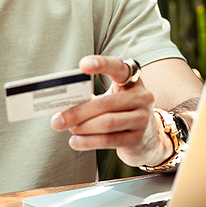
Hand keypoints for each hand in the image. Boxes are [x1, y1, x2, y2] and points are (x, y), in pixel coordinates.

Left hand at [49, 55, 172, 168]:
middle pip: (105, 103)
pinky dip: (89, 142)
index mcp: (133, 80)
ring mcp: (142, 119)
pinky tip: (75, 142)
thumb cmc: (122, 113)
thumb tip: (63, 106)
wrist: (148, 140)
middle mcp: (142, 97)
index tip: (83, 65)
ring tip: (67, 129)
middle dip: (78, 112)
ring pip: (107, 122)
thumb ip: (93, 98)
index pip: (119, 67)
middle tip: (57, 119)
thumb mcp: (113, 99)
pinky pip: (109, 140)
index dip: (102, 64)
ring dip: (82, 127)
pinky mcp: (138, 139)